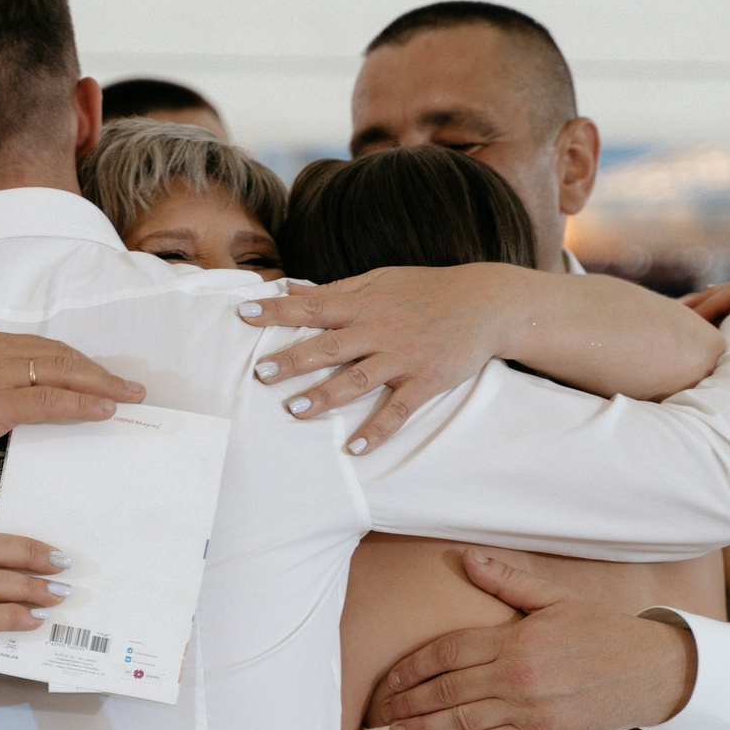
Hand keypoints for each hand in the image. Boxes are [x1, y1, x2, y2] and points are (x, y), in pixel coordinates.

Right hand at [0, 332, 145, 490]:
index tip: (110, 379)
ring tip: (129, 399)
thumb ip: (5, 387)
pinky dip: (80, 405)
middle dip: (102, 373)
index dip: (85, 365)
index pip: (50, 350)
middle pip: (63, 357)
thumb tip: (43, 399)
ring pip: (62, 374)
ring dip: (102, 386)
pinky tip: (103, 412)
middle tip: (134, 389)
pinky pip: (48, 401)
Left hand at [237, 263, 528, 454]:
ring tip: (296, 410)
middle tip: (260, 373)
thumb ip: (338, 290)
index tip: (244, 315)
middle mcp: (379, 329)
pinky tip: (353, 449)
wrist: (485, 302)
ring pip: (359, 378)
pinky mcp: (426, 381)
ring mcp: (403, 357)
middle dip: (293, 359)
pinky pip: (397, 410)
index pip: (312, 306)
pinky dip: (377, 431)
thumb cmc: (427, 290)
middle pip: (329, 346)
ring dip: (327, 396)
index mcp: (364, 303)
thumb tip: (294, 289)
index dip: (277, 310)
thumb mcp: (381, 280)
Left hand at [373, 550, 696, 729]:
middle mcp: (516, 675)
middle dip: (411, 700)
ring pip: (463, 721)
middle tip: (383, 709)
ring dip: (424, 728)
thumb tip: (467, 558)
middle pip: (448, 689)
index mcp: (515, 639)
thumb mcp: (555, 598)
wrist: (649, 671)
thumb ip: (507, 583)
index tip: (393, 678)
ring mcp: (529, 709)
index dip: (415, 666)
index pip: (449, 652)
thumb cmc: (602, 631)